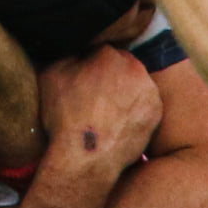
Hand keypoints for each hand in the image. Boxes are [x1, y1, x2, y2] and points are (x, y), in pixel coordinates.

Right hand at [38, 48, 162, 178]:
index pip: (99, 52)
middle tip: (96, 95)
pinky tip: (119, 120)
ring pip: (134, 83)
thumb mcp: (51, 76)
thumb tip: (76, 51)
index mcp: (107, 54)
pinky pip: (144, 103)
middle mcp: (133, 66)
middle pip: (120, 65)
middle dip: (110, 75)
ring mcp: (148, 90)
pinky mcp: (156, 112)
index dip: (89, 65)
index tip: (83, 79)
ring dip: (124, 90)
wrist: (87, 155)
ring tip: (108, 110)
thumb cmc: (66, 116)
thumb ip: (67, 55)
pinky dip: (135, 108)